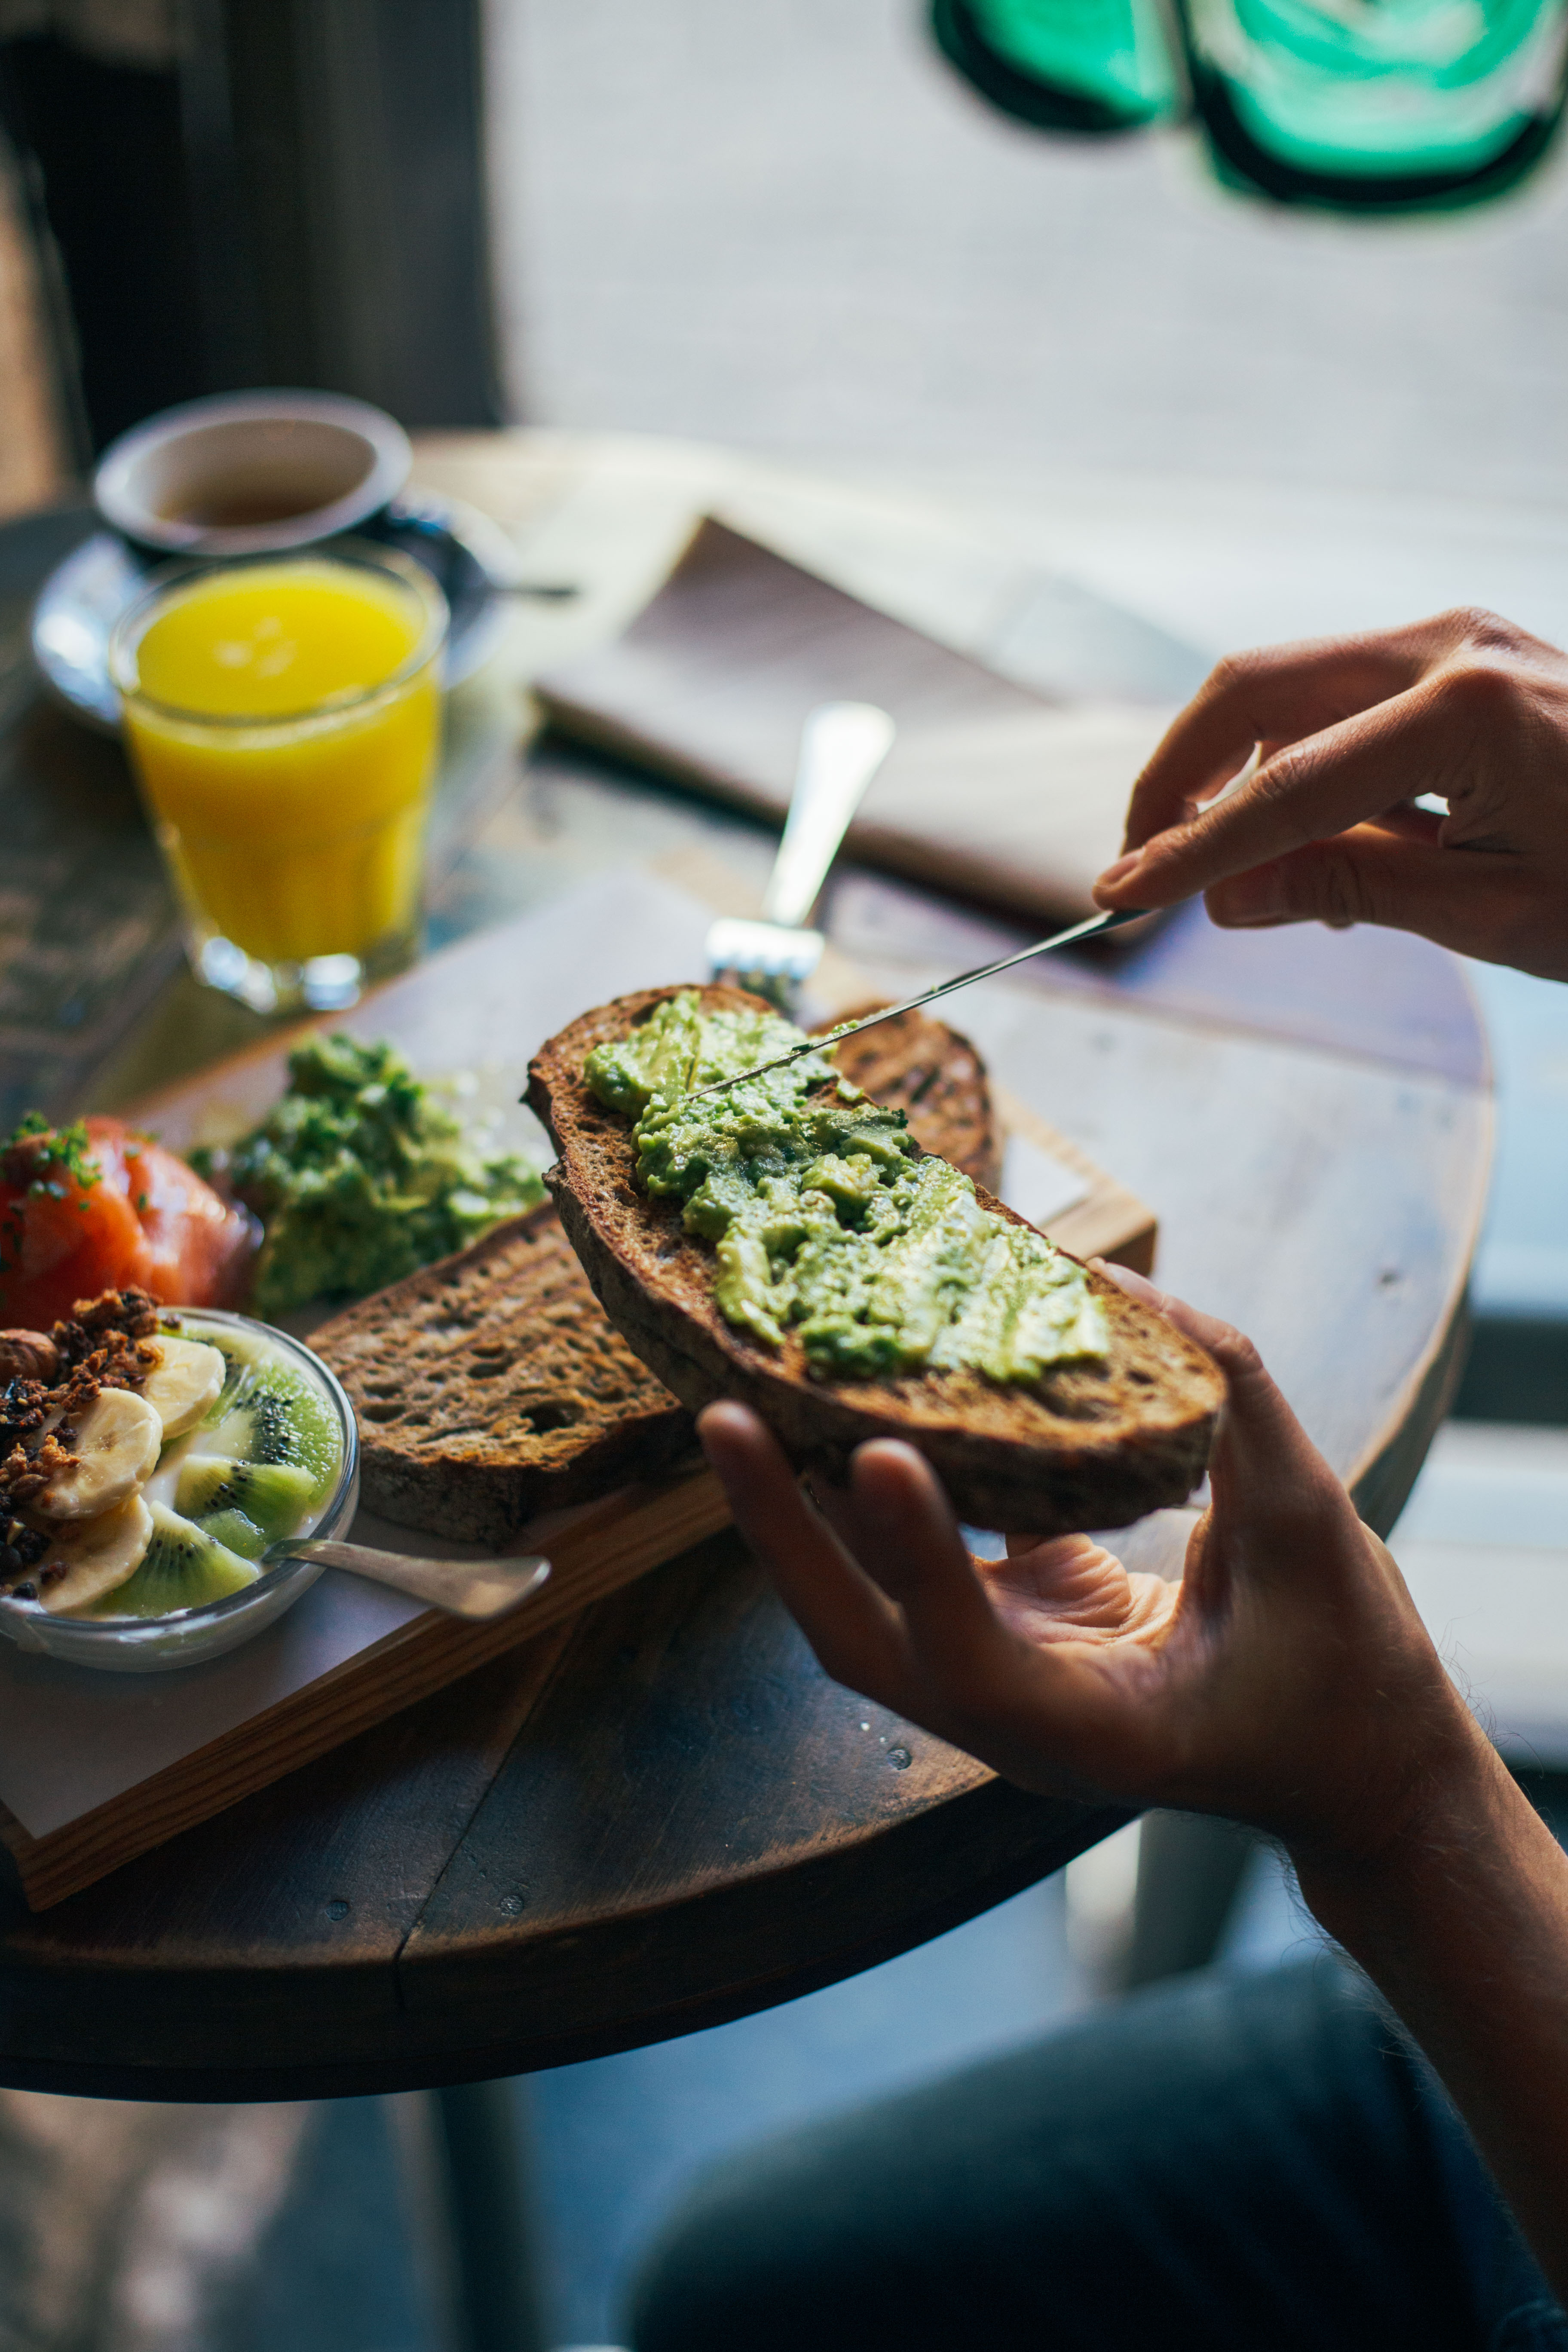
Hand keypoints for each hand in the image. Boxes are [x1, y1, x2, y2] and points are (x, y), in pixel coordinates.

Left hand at [697, 1268, 1482, 1868]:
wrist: (1350, 1768)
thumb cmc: (1344, 1675)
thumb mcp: (1314, 1537)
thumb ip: (1235, 1406)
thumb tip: (1129, 1290)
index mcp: (1089, 1734)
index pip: (971, 1653)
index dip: (919, 1555)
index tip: (876, 1455)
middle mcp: (1013, 1721)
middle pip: (860, 1636)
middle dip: (785, 1530)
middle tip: (723, 1415)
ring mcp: (998, 1676)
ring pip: (864, 1601)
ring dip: (803, 1507)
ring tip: (744, 1395)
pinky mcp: (1007, 1628)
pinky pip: (915, 1555)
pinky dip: (877, 1486)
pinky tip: (845, 1395)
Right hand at [1091, 607, 1567, 979]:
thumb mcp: (1495, 914)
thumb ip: (1352, 890)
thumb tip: (1226, 899)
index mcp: (1465, 713)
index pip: (1281, 791)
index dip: (1189, 853)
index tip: (1118, 895)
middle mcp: (1453, 645)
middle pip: (1255, 691)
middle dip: (1179, 778)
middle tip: (1142, 864)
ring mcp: (1458, 635)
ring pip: (1287, 686)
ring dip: (1237, 772)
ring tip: (1242, 874)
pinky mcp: (1462, 650)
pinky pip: (1340, 696)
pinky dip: (1300, 763)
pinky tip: (1320, 841)